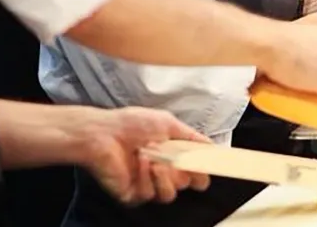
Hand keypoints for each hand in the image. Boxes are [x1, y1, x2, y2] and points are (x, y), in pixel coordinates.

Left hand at [78, 108, 211, 204]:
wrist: (103, 133)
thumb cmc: (131, 124)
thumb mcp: (168, 123)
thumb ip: (192, 137)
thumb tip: (212, 146)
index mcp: (172, 154)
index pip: (195, 169)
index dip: (203, 169)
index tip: (209, 165)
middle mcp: (162, 170)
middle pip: (187, 184)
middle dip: (186, 172)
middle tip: (180, 161)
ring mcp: (148, 183)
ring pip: (170, 194)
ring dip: (165, 176)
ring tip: (155, 159)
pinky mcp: (133, 194)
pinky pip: (150, 194)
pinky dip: (146, 177)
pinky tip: (139, 161)